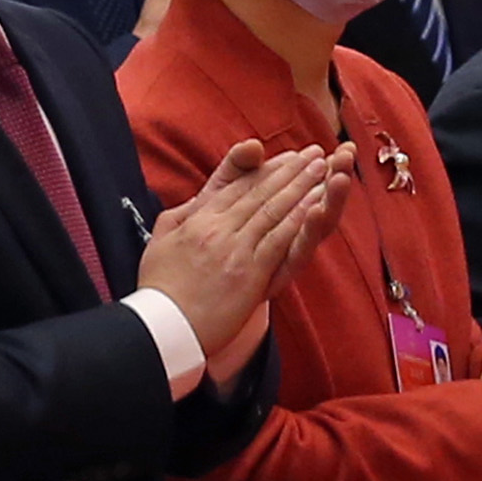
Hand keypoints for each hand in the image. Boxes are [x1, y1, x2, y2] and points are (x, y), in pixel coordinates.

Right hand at [131, 140, 344, 356]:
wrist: (163, 327)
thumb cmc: (160, 289)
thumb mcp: (160, 241)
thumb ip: (180, 217)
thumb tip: (196, 204)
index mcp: (198, 219)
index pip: (238, 186)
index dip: (265, 170)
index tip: (286, 158)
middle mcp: (218, 228)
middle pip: (260, 192)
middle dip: (290, 170)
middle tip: (312, 153)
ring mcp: (235, 249)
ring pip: (273, 209)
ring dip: (301, 186)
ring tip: (322, 167)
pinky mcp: (249, 272)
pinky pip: (279, 238)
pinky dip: (300, 218)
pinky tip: (316, 204)